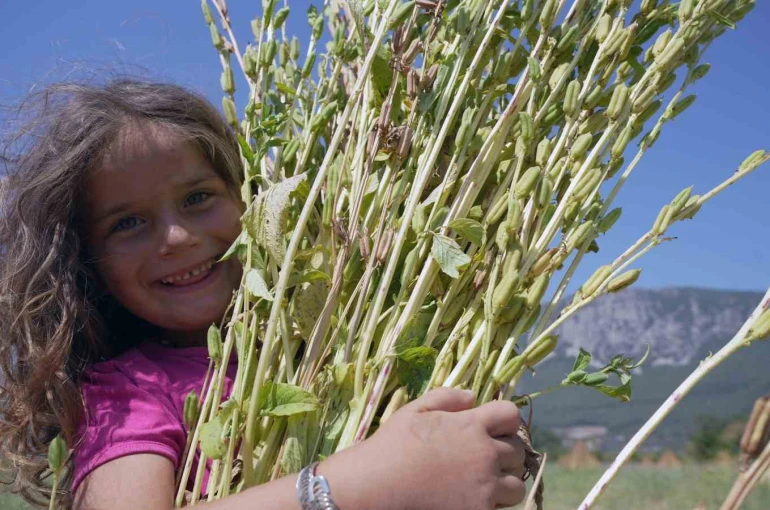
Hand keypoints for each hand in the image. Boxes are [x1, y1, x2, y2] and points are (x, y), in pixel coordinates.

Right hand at [322, 387, 526, 509]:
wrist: (375, 486)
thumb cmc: (392, 446)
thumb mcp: (415, 410)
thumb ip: (446, 398)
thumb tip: (473, 398)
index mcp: (471, 425)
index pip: (510, 415)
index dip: (504, 420)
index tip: (493, 428)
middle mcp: (484, 454)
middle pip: (518, 450)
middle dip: (505, 451)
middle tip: (485, 457)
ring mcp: (484, 487)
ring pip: (516, 485)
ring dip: (505, 481)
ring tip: (484, 482)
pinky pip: (501, 508)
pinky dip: (492, 504)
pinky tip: (471, 498)